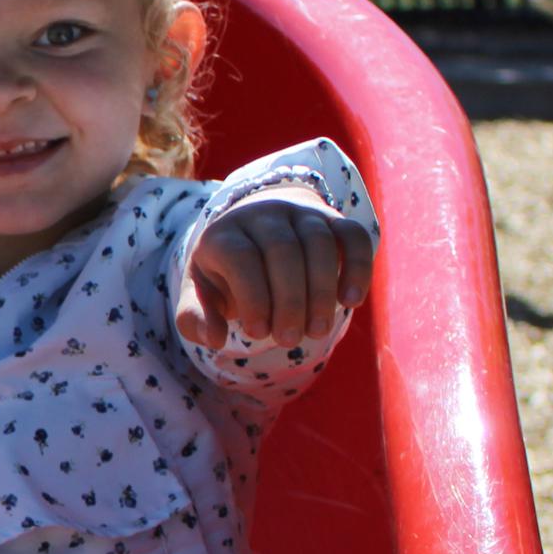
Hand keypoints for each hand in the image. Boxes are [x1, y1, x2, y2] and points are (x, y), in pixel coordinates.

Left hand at [180, 191, 372, 351]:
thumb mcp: (201, 293)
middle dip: (290, 301)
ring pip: (319, 243)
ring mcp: (300, 213)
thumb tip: (213, 338)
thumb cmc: (226, 273)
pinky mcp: (333, 219)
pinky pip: (353, 235)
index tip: (257, 333)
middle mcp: (263, 215)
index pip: (242, 258)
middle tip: (289, 340)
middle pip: (283, 251)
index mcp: (224, 233)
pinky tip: (351, 300)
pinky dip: (357, 266)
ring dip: (322, 292)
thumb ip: (196, 317)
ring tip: (317, 331)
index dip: (253, 297)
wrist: (253, 232)